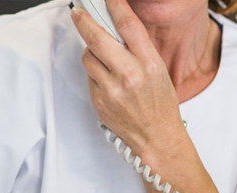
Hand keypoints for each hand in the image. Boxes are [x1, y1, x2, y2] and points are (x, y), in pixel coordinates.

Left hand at [70, 0, 186, 160]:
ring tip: (104, 59)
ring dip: (91, 52)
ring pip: (88, 57)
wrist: (156, 136)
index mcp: (149, 63)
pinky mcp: (99, 100)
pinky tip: (107, 81)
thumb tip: (114, 27)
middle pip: (98, 38)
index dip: (114, 5)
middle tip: (77, 12)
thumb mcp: (158, 70)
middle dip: (84, 21)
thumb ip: (138, 49)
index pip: (128, 25)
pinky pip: (90, 77)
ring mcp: (112, 89)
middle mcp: (130, 74)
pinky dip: (94, 73)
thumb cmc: (159, 103)